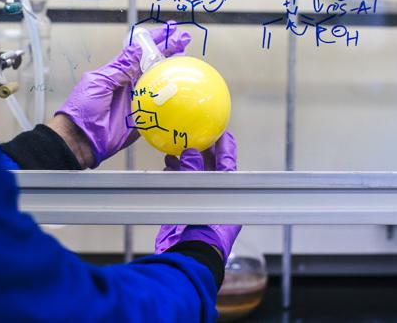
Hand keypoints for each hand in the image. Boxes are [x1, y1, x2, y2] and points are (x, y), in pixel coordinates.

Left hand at [56, 23, 190, 167]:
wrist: (81, 139)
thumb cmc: (83, 109)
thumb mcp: (99, 82)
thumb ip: (120, 67)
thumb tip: (138, 50)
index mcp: (119, 72)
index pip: (140, 51)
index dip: (155, 39)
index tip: (169, 29)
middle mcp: (131, 83)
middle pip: (154, 64)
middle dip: (170, 51)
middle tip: (185, 40)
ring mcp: (139, 99)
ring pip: (160, 82)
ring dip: (174, 70)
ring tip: (188, 59)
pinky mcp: (144, 117)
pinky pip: (161, 107)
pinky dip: (173, 99)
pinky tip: (185, 91)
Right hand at [154, 132, 240, 260]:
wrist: (189, 262)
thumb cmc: (204, 237)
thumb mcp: (202, 201)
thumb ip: (195, 176)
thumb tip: (192, 153)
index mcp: (228, 199)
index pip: (228, 169)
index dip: (225, 150)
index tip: (223, 134)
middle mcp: (215, 201)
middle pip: (209, 171)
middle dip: (201, 154)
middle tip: (193, 136)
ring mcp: (199, 206)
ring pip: (193, 178)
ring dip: (184, 164)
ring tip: (175, 150)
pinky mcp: (183, 211)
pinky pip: (180, 188)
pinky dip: (174, 176)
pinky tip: (167, 167)